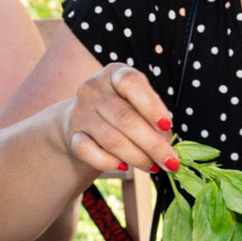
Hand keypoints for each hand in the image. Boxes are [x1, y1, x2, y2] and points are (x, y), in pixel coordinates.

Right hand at [60, 61, 177, 176]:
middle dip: (153, 144)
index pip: (131, 83)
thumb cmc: (122, 110)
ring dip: (137, 157)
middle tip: (170, 162)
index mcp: (115, 74)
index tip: (167, 126)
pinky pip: (89, 152)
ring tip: (152, 166)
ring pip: (111, 139)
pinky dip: (109, 163)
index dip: (151, 105)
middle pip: (125, 118)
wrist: (84, 121)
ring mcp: (80, 111)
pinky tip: (124, 167)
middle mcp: (94, 89)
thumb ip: (154, 119)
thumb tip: (167, 145)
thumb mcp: (139, 104)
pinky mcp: (72, 135)